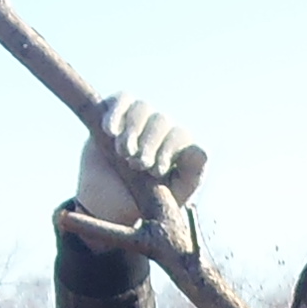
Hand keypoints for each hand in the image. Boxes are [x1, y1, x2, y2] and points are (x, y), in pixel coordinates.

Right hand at [74, 96, 203, 232]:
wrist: (106, 207)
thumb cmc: (141, 205)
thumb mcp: (170, 199)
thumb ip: (189, 176)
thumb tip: (200, 150)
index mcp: (180, 149)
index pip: (181, 136)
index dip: (169, 149)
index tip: (157, 172)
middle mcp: (162, 131)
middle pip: (161, 122)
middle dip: (149, 143)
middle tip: (138, 165)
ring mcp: (140, 120)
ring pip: (142, 109)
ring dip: (132, 130)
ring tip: (123, 153)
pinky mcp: (117, 113)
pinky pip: (122, 100)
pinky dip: (116, 113)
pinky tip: (109, 131)